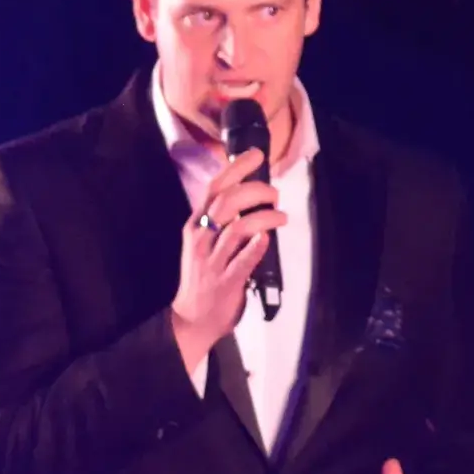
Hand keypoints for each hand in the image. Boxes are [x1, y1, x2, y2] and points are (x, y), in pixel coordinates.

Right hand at [170, 147, 285, 365]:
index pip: (215, 187)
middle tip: (275, 194)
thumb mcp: (204, 242)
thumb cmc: (202, 276)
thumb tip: (251, 197)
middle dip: (256, 190)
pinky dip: (258, 246)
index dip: (237, 168)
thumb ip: (222, 221)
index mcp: (196, 224)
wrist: (191, 317)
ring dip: (265, 217)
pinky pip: (243, 260)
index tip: (257, 155)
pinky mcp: (226, 281)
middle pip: (228, 201)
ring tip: (281, 216)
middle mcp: (201, 237)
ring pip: (239, 228)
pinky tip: (268, 238)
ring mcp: (212, 260)